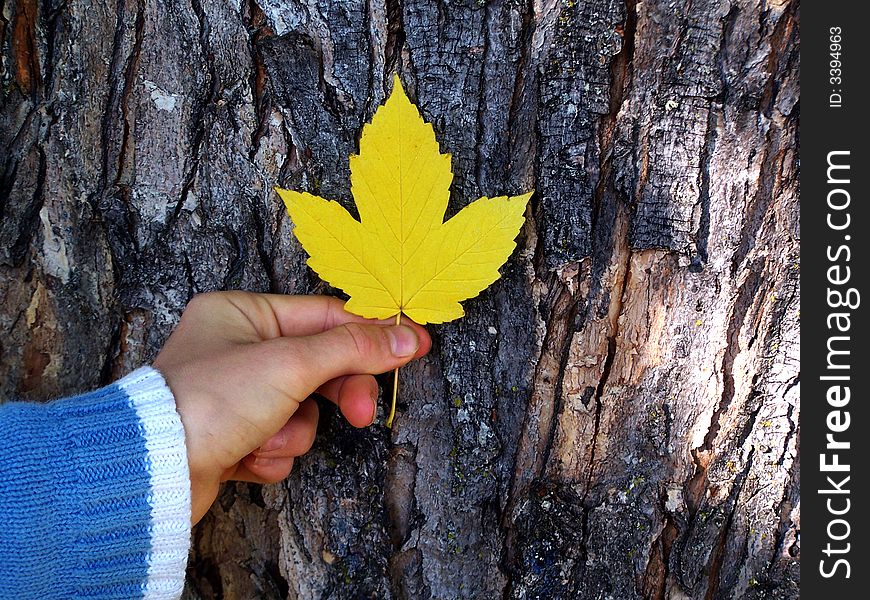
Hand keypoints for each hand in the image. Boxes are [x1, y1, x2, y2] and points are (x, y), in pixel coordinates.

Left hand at [152, 292, 430, 523]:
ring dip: (292, 431)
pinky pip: (278, 440)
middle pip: (317, 365)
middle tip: (363, 413)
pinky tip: (243, 457)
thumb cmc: (209, 402)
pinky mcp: (230, 435)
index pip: (324, 316)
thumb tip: (406, 338)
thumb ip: (352, 348)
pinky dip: (270, 453)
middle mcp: (236, 348)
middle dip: (336, 394)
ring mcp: (233, 394)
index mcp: (242, 313)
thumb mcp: (290, 364)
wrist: (152, 472)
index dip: (371, 333)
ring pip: (301, 410)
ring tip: (261, 437)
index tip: (414, 345)